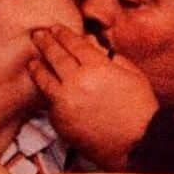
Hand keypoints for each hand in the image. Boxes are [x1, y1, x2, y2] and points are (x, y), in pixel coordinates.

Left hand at [28, 24, 159, 170]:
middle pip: (55, 56)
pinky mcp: (60, 120)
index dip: (63, 34)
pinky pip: (50, 102)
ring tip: (33, 61)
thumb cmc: (140, 110)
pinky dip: (48, 93)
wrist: (137, 144)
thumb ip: (114, 59)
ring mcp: (66, 102)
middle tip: (38, 35)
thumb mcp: (135, 76)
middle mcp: (78, 82)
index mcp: (98, 68)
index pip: (74, 44)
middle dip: (45, 42)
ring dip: (37, 67)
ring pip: (44, 79)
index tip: (56, 29)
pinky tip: (46, 88)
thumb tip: (96, 49)